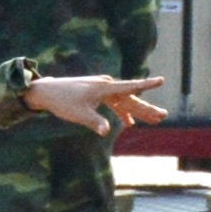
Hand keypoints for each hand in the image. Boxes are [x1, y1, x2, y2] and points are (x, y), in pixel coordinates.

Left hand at [32, 73, 168, 134]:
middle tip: (163, 116)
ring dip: (138, 111)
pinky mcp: (97, 93)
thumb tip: (106, 132)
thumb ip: (95, 122)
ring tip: (155, 120)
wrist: (47, 92)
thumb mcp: (79, 114)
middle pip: (131, 98)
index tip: (161, 80)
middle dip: (147, 108)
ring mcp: (102, 89)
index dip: (147, 84)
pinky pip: (115, 103)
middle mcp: (106, 85)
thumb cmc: (63, 102)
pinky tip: (129, 124)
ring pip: (124, 101)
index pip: (130, 86)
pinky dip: (122, 112)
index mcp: (105, 88)